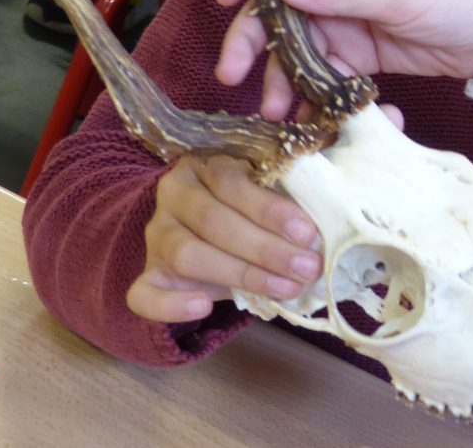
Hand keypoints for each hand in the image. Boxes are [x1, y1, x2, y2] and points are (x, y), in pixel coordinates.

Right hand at [127, 155, 321, 323]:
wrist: (207, 230)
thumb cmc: (250, 206)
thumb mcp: (268, 187)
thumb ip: (290, 193)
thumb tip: (329, 220)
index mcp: (206, 164)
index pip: (232, 182)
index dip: (270, 210)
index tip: (308, 233)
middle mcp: (175, 195)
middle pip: (214, 222)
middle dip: (265, 249)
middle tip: (307, 267)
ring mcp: (157, 235)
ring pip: (187, 255)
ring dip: (240, 275)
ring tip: (285, 288)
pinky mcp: (146, 274)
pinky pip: (143, 294)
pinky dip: (171, 305)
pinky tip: (204, 307)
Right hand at [214, 0, 472, 116]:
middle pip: (276, 4)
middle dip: (251, 37)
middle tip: (233, 74)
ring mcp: (348, 20)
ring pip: (295, 45)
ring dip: (278, 75)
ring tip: (274, 110)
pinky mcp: (361, 56)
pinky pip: (322, 72)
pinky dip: (308, 93)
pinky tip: (302, 117)